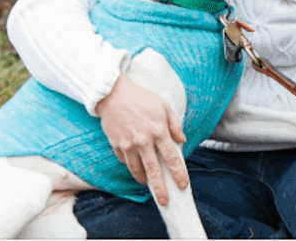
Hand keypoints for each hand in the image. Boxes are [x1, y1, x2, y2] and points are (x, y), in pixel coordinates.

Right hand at [95, 75, 187, 205]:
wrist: (112, 94)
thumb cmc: (141, 98)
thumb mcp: (164, 107)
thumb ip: (175, 125)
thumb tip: (182, 141)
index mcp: (158, 131)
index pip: (172, 158)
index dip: (178, 174)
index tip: (183, 185)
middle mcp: (143, 141)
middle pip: (154, 171)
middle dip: (160, 189)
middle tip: (165, 201)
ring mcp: (128, 144)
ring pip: (137, 170)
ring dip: (144, 180)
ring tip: (149, 185)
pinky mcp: (116, 145)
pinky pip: (125, 161)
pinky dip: (131, 165)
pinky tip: (136, 166)